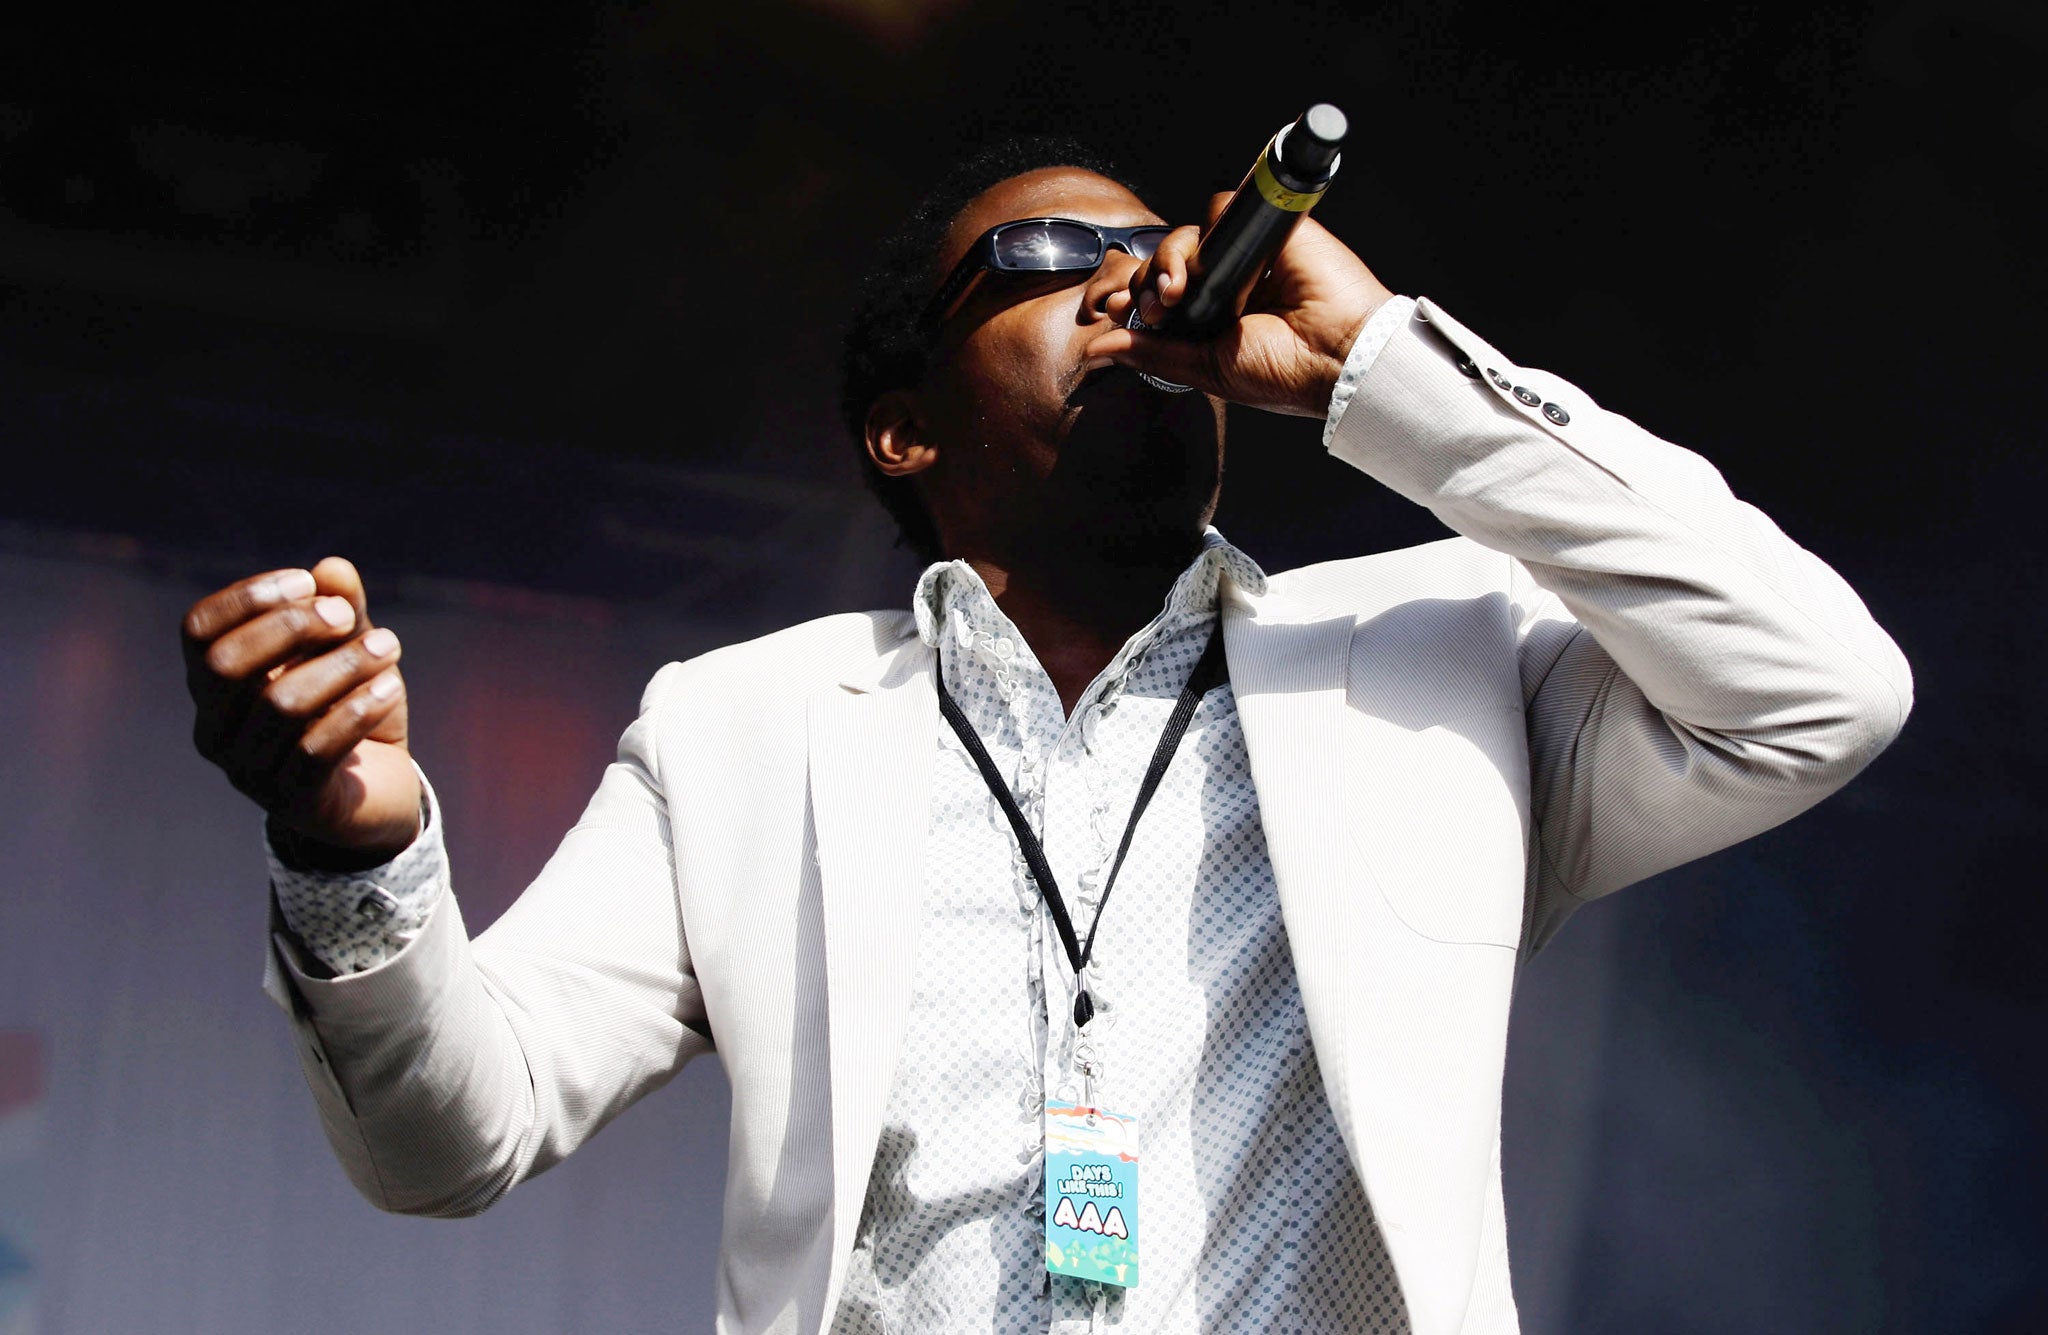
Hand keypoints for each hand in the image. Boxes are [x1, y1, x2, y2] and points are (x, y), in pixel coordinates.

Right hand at [182, 556, 419, 867]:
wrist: (376, 794)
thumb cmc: (351, 709)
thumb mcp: (349, 652)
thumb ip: (341, 611)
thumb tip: (333, 568)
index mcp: (214, 685)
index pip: (198, 630)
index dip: (247, 598)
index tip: (307, 582)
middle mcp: (214, 728)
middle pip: (225, 665)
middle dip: (290, 629)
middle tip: (348, 617)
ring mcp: (246, 770)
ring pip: (280, 705)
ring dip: (341, 666)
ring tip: (390, 646)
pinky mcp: (290, 800)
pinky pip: (316, 749)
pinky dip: (357, 710)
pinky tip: (390, 688)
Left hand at [1086, 193, 1395, 417]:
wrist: (1335, 354)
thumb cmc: (1282, 373)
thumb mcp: (1206, 370)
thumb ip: (1154, 354)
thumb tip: (1098, 348)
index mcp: (1214, 322)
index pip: (1160, 298)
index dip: (1137, 299)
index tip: (1123, 311)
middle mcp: (1227, 287)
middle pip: (1165, 266)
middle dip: (1147, 283)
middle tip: (1156, 309)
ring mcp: (1246, 257)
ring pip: (1185, 238)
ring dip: (1167, 261)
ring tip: (1176, 292)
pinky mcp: (1265, 229)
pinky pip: (1220, 209)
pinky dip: (1206, 226)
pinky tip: (1203, 264)